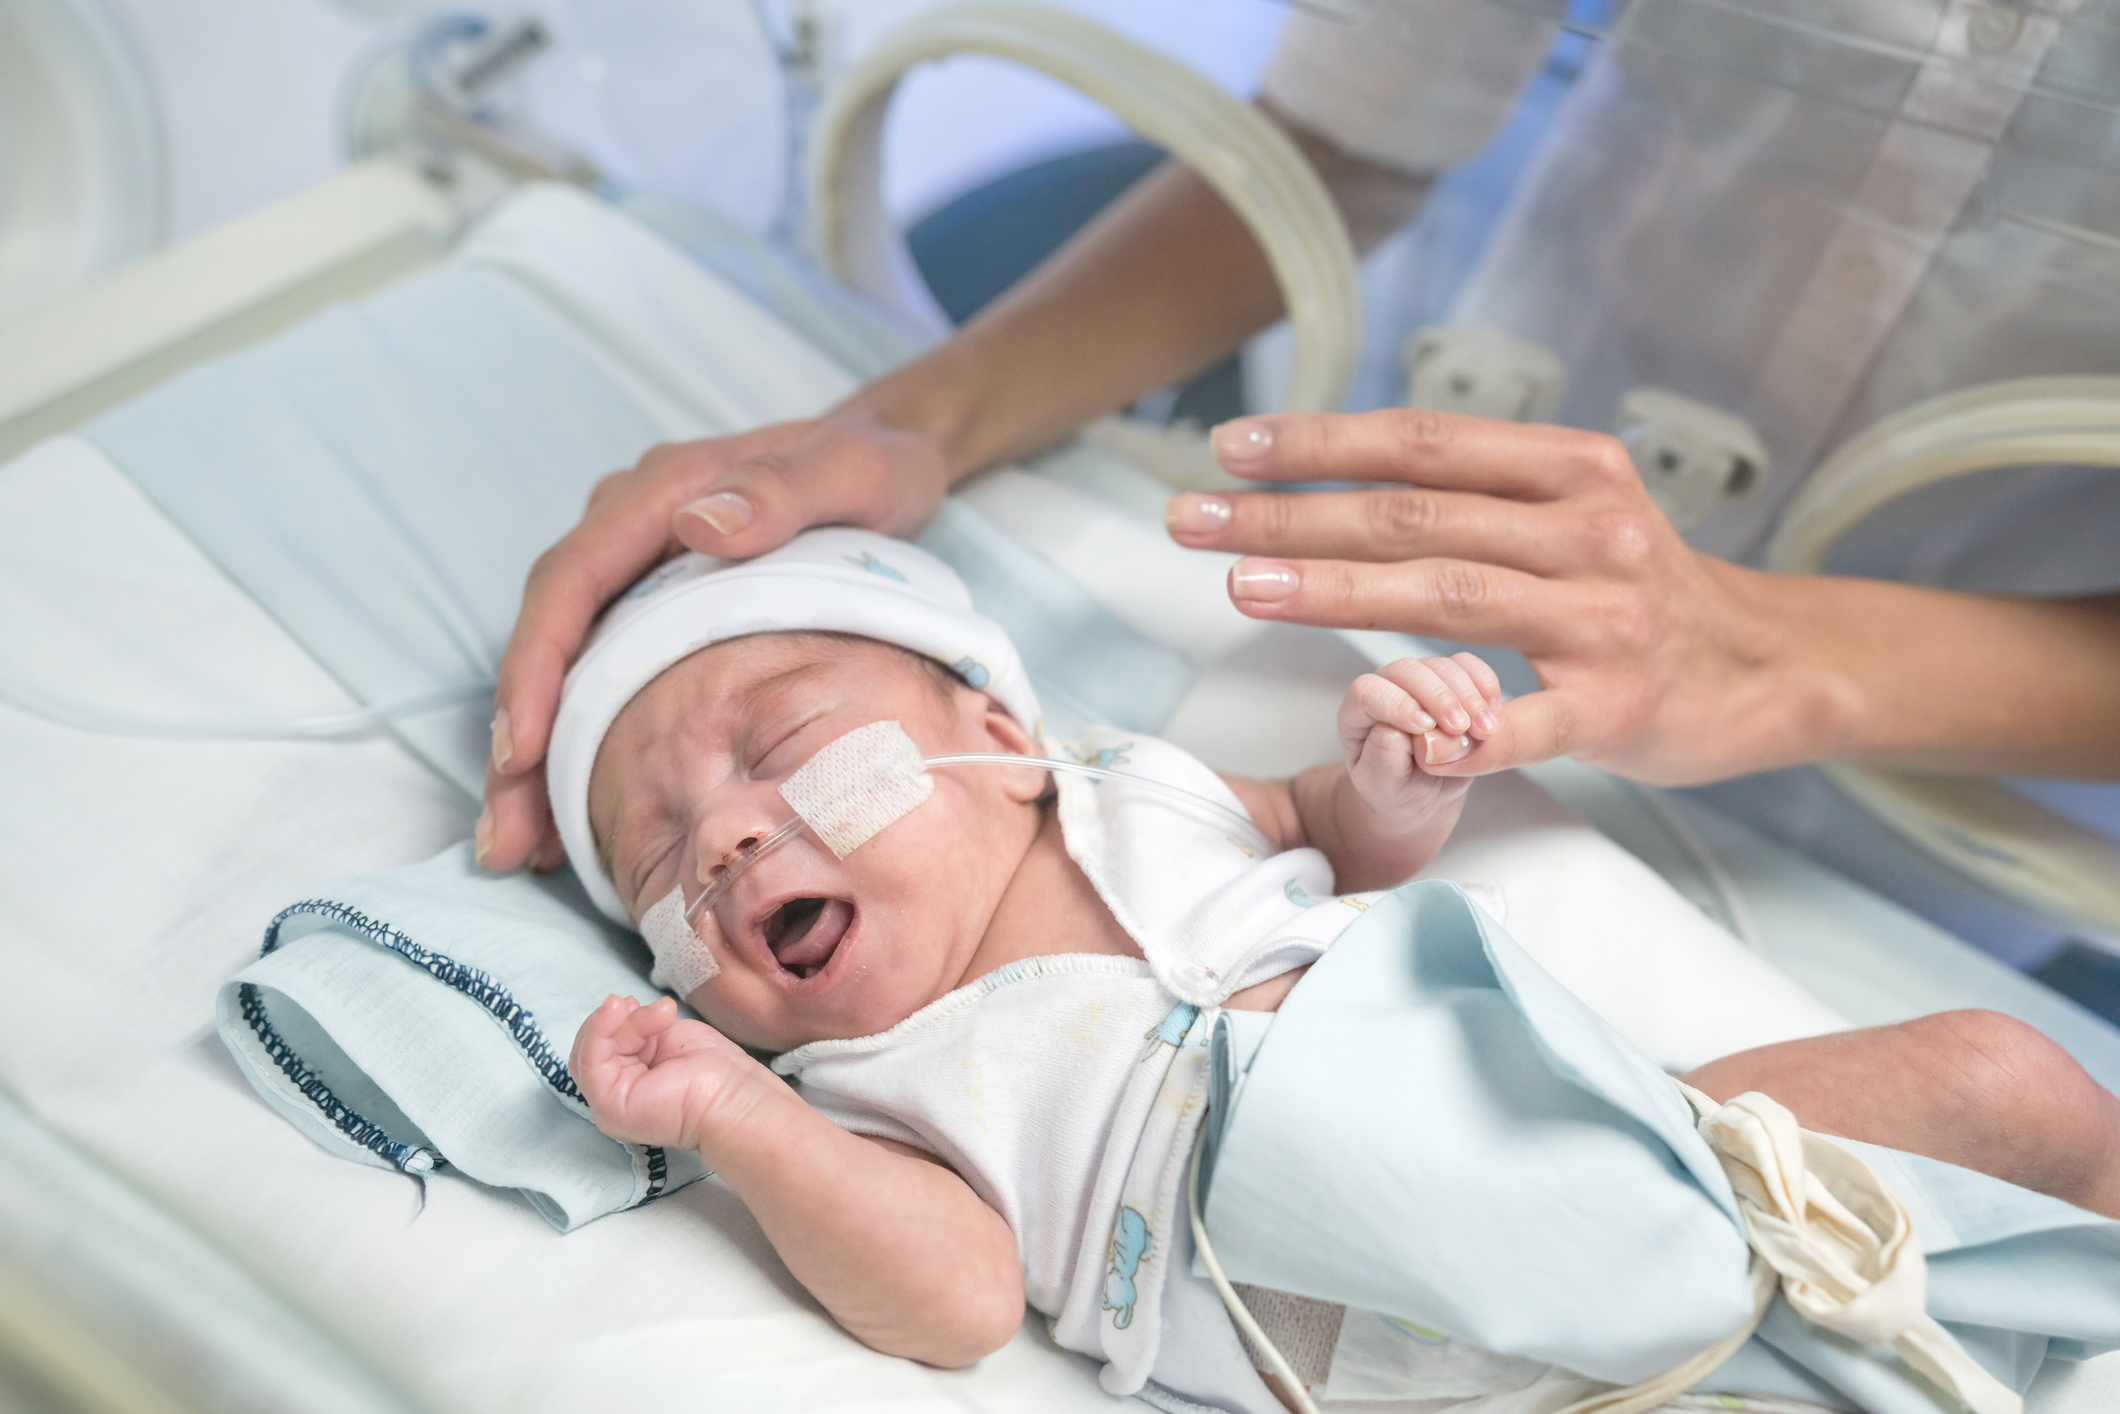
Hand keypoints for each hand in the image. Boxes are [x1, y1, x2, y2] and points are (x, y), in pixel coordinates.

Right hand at [480, 413, 950, 871]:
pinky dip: (586, 744)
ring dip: (541, 759)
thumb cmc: (871, 468)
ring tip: (524, 849)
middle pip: (550, 637)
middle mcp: (631, 530)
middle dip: (520, 742)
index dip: (537, 667)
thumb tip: (697, 525)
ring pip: (568, 667)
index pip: (571, 580)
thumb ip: (784, 488)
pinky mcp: (658, 609)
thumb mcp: (848, 471)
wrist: (888, 462)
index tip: (523, 749)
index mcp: (659, 493)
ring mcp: (640, 572)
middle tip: (508, 838)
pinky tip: (581, 819)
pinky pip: (607, 677)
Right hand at [570, 994, 772, 1151]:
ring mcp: (608, 1106)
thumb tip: (617, 1007)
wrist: (730, 1093)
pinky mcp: (609, 1107)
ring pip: (589, 1053)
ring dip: (617, 1024)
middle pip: (588, 1050)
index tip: (633, 1002)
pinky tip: (621, 1011)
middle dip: (609, 1021)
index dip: (608, 1023)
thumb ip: (635, 1027)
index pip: (598, 1050)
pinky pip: (590, 1062)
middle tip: (635, 1004)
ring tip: (652, 1015)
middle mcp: (614, 1097)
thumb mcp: (664, 1034)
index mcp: (628, 1083)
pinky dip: (602, 1031)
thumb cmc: (710, 1066)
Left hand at [1165, 409, 1785, 785]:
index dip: (1321, 443)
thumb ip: (1476, 489)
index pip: (1423, 443)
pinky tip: (1389, 731)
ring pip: (1450, 597)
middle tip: (1192, 519)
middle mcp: (1588, 532)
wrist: (1764, 667)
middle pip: (1417, 515)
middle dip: (1290, 515)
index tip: (1230, 447)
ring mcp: (1605, 620)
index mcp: (1570, 469)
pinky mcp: (1619, 706)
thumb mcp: (1572, 508)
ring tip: (1242, 588)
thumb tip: (1342, 467)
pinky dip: (1456, 728)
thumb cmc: (1635, 586)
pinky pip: (1522, 721)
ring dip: (1335, 591)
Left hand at [1340, 654, 1500, 827]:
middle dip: (1439, 697)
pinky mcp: (1450, 681)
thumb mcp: (1383, 785)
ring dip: (1468, 695)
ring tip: (1485, 731)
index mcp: (1358, 714)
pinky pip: (1468, 665)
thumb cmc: (1396, 790)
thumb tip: (1401, 729)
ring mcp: (1419, 682)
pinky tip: (1493, 712)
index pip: (1367, 692)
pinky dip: (1485, 684)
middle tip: (1462, 729)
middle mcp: (1386, 689)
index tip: (1425, 728)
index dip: (1397, 704)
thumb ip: (1385, 756)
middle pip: (1407, 670)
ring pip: (1441, 666)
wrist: (1422, 795)